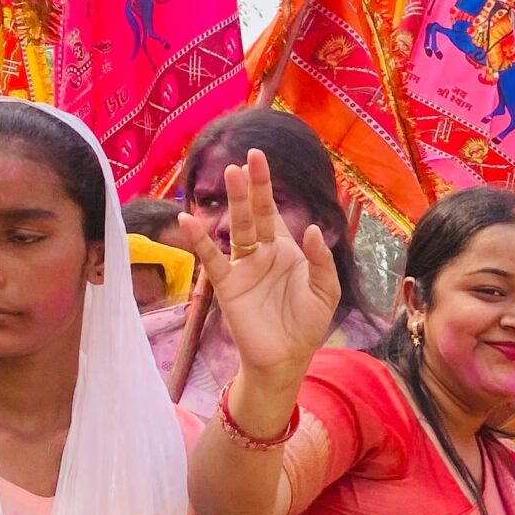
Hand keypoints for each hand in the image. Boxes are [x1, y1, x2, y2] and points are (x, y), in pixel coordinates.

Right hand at [188, 149, 341, 378]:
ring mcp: (243, 266)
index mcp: (286, 249)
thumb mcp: (325, 290)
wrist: (287, 357)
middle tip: (244, 161)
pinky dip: (200, 240)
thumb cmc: (307, 323)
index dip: (266, 187)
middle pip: (255, 213)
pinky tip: (188, 220)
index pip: (274, 212)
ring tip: (230, 176)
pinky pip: (212, 259)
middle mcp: (262, 252)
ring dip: (234, 203)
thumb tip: (310, 228)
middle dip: (250, 188)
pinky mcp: (228, 285)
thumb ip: (320, 260)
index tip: (258, 157)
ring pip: (237, 229)